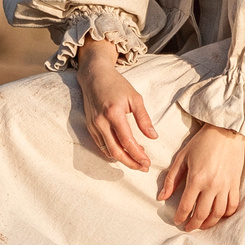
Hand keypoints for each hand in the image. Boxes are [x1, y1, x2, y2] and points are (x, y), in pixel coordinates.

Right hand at [77, 41, 155, 171]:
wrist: (94, 76)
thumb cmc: (117, 85)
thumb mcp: (134, 98)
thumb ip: (143, 118)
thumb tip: (153, 137)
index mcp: (114, 113)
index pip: (127, 141)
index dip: (138, 155)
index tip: (147, 162)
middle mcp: (101, 122)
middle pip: (116, 151)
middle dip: (130, 163)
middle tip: (143, 167)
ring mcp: (93, 126)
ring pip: (107, 150)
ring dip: (122, 159)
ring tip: (137, 160)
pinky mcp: (90, 127)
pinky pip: (101, 145)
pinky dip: (112, 152)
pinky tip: (124, 152)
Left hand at [160, 124, 244, 231]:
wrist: (226, 131)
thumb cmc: (202, 142)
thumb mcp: (182, 157)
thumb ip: (171, 179)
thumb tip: (161, 197)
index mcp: (196, 178)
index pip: (186, 206)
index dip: (180, 217)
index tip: (177, 221)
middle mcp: (212, 185)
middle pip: (202, 214)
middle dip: (194, 224)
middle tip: (189, 227)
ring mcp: (225, 185)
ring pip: (218, 213)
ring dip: (209, 223)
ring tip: (203, 225)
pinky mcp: (235, 183)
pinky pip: (233, 205)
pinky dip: (226, 214)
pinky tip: (220, 215)